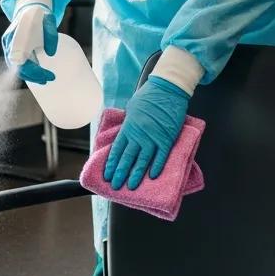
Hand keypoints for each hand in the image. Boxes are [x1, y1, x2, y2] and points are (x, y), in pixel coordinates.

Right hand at [2, 0, 57, 83]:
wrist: (28, 9)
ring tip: (44, 79)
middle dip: (32, 76)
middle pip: (17, 67)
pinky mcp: (11, 48)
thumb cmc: (39, 15)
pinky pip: (16, 63)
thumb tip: (51, 53)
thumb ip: (51, 35)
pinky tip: (36, 74)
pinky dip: (26, 70)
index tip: (48, 75)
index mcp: (18, 35)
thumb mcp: (49, 21)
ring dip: (29, 75)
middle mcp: (10, 42)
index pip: (22, 60)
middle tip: (48, 79)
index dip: (34, 71)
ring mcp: (8, 45)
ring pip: (15, 67)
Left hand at [104, 76, 189, 191]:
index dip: (111, 164)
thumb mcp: (132, 110)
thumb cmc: (148, 96)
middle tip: (116, 187)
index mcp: (128, 127)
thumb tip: (126, 137)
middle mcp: (138, 134)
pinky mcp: (167, 138)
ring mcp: (153, 137)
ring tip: (131, 187)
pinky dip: (157, 166)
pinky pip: (161, 156)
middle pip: (127, 158)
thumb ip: (129, 125)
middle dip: (121, 174)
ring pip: (143, 160)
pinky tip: (152, 177)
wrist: (166, 89)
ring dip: (136, 175)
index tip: (107, 175)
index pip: (117, 150)